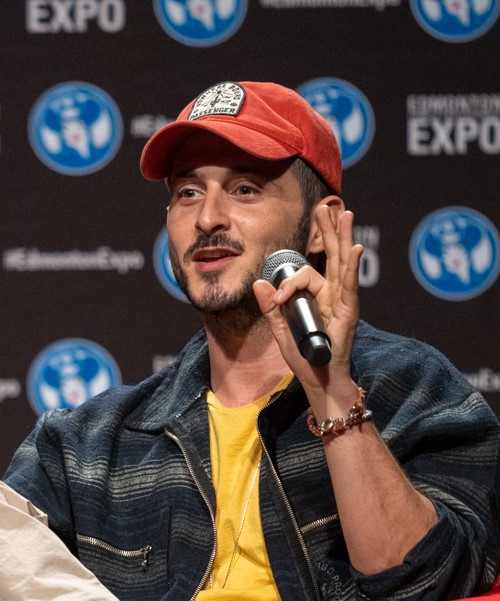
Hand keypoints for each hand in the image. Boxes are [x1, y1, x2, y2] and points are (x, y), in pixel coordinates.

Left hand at [252, 204, 363, 412]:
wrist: (318, 381)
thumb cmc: (304, 357)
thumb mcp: (281, 329)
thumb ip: (272, 306)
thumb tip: (259, 283)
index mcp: (318, 297)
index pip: (305, 274)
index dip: (288, 282)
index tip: (276, 297)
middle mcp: (333, 295)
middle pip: (331, 257)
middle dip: (328, 231)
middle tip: (326, 206)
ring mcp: (343, 302)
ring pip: (342, 264)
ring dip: (342, 238)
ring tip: (344, 213)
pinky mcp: (349, 313)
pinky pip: (349, 287)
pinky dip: (351, 268)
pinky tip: (354, 249)